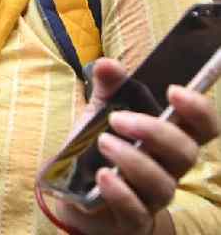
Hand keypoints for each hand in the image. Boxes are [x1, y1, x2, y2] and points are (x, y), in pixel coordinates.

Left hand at [54, 58, 219, 233]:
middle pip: (185, 153)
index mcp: (169, 140)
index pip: (203, 127)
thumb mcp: (99, 114)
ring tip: (103, 142)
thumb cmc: (100, 151)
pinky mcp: (131, 219)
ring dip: (132, 159)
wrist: (79, 197)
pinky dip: (120, 192)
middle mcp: (169, 170)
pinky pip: (136, 210)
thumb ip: (107, 90)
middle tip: (117, 119)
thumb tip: (107, 64)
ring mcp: (152, 197)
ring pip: (162, 183)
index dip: (198, 109)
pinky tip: (102, 176)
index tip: (174, 90)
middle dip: (155, 131)